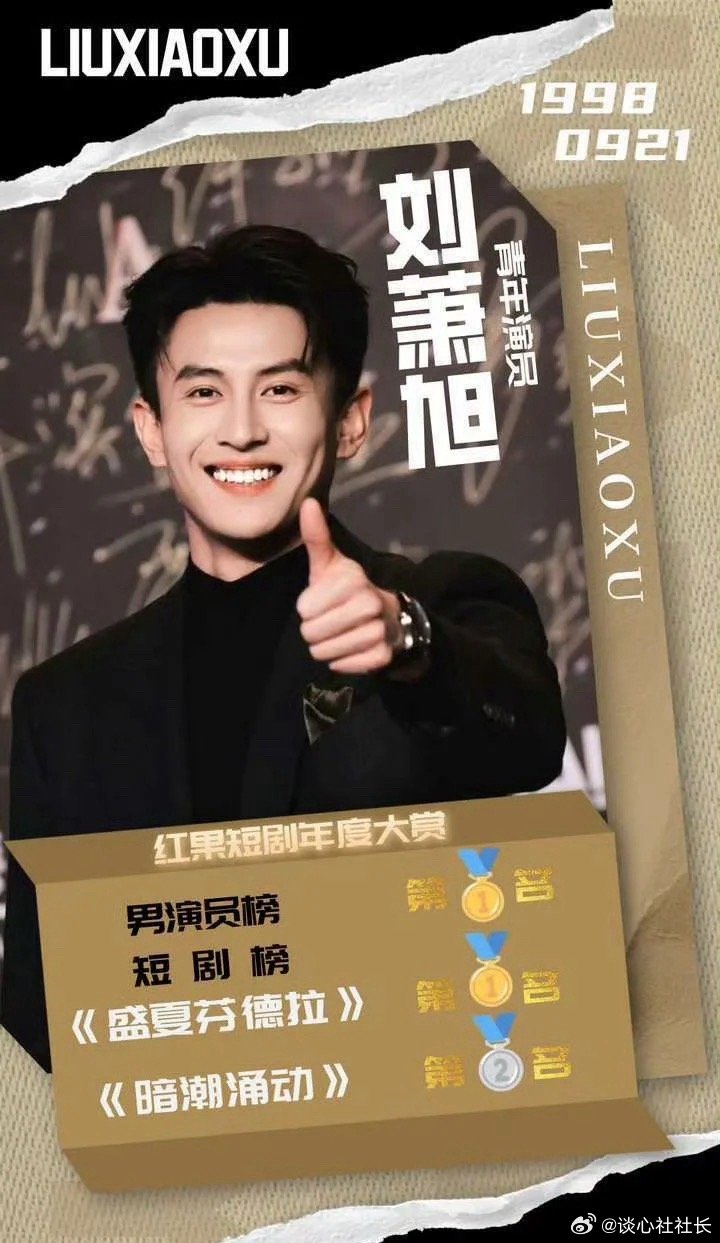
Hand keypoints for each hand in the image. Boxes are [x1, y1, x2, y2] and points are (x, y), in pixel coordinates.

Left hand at [296, 498, 402, 674]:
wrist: (389, 619)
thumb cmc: (348, 590)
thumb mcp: (331, 564)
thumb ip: (317, 536)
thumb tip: (308, 502)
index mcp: (354, 580)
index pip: (305, 609)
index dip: (307, 608)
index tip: (320, 603)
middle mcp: (370, 604)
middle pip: (312, 633)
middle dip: (313, 630)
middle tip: (328, 621)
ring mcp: (379, 632)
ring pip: (324, 652)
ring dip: (325, 647)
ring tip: (338, 634)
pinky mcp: (381, 656)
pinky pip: (341, 666)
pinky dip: (340, 661)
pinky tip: (350, 647)